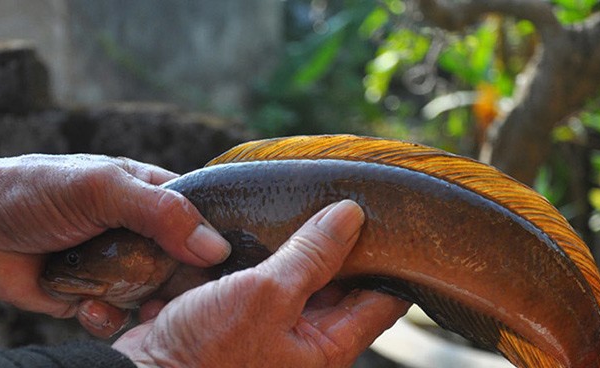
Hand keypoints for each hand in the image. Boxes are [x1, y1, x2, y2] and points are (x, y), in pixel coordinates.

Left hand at [0, 154, 229, 336]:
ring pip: (154, 294)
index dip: (216, 238)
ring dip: (146, 304)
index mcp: (149, 192)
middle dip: (180, 282)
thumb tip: (215, 246)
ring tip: (136, 305)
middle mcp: (139, 230)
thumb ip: (160, 212)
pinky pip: (118, 315)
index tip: (225, 263)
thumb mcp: (101, 189)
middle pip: (184, 261)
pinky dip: (107, 317)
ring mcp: (117, 264)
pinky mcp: (93, 294)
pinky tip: (87, 305)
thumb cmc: (33, 191)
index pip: (201, 215)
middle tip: (172, 292)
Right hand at [112, 200, 410, 367]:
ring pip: (300, 277)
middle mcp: (305, 342)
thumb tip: (350, 217)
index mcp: (326, 348)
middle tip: (343, 200)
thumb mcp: (268, 295)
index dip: (390, 260)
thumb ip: (311, 256)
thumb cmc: (207, 354)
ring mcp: (273, 328)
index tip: (392, 221)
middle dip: (341, 246)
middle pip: (340, 285)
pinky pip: (263, 279)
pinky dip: (264, 256)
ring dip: (298, 246)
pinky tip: (262, 226)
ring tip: (305, 203)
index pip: (380, 302)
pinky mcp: (242, 316)